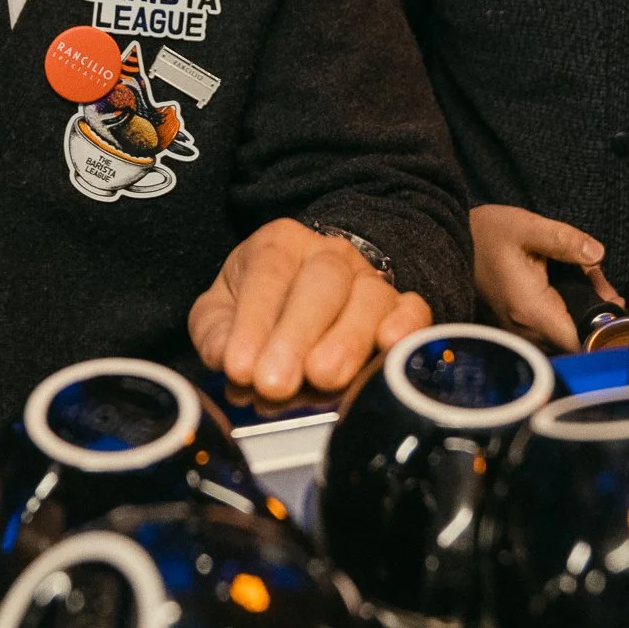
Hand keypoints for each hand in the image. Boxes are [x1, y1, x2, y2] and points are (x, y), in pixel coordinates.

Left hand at [189, 219, 431, 402]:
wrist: (301, 301)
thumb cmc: (256, 310)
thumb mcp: (220, 315)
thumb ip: (215, 334)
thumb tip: (226, 358)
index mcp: (279, 244)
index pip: (269, 271)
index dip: (254, 320)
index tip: (240, 368)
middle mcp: (329, 255)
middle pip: (323, 281)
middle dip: (297, 334)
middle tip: (276, 383)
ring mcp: (369, 280)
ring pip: (370, 297)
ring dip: (346, 340)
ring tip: (321, 379)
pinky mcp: (401, 308)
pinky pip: (413, 309)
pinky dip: (406, 327)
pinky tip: (387, 346)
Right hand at [470, 204, 619, 351]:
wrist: (449, 240)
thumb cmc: (486, 233)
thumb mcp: (527, 227)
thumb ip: (565, 240)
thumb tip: (598, 255)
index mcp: (531, 309)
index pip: (579, 342)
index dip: (603, 329)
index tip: (615, 306)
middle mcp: (523, 329)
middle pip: (574, 341)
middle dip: (594, 316)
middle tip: (600, 282)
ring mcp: (516, 331)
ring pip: (562, 338)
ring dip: (579, 315)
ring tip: (585, 281)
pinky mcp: (513, 327)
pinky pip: (547, 332)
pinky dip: (563, 315)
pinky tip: (566, 288)